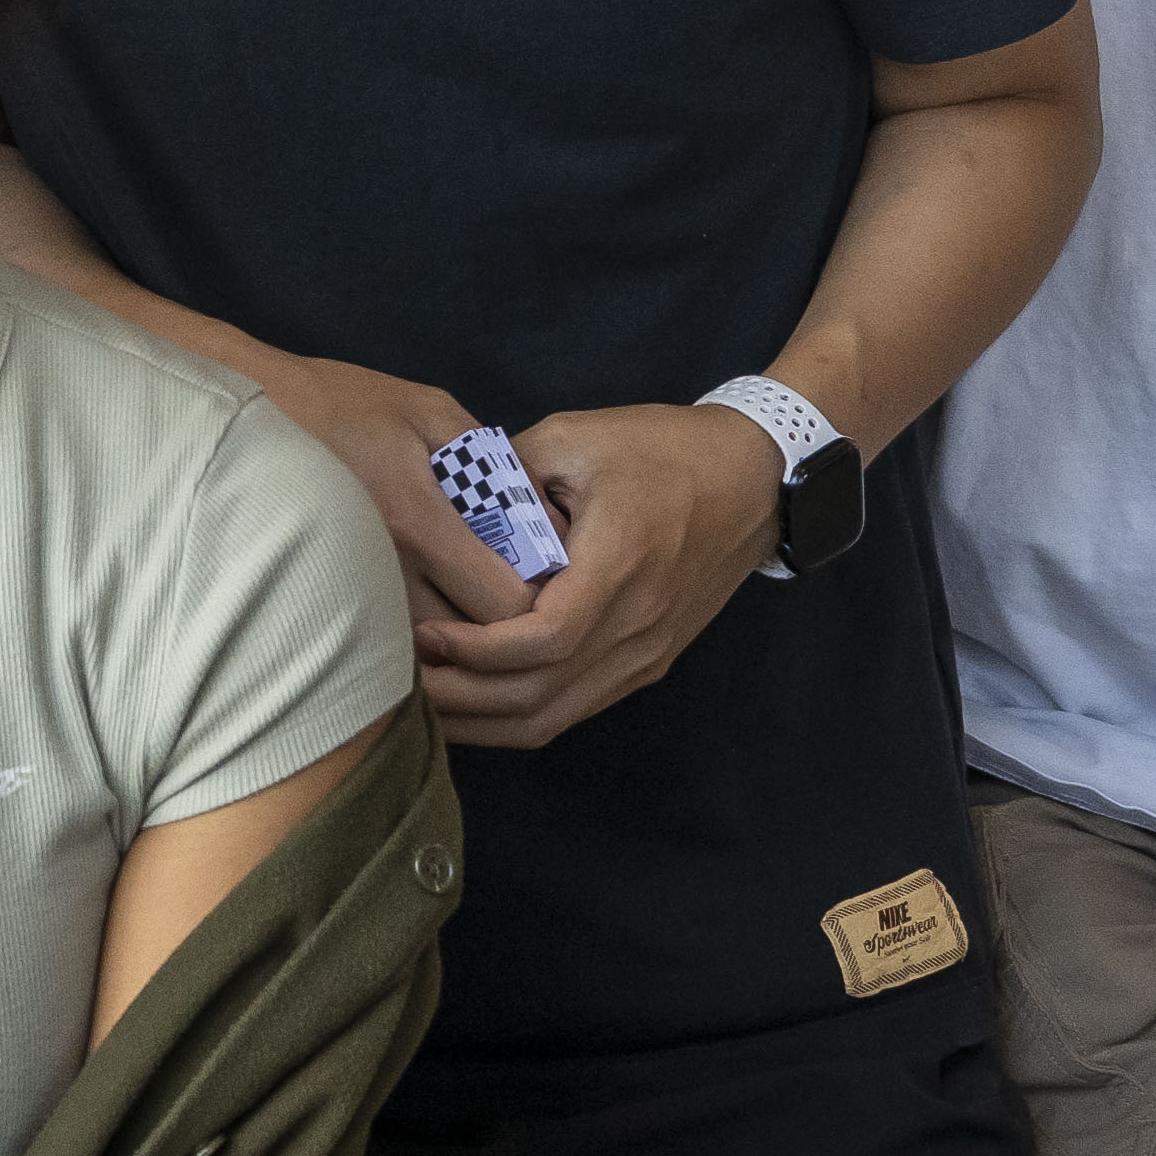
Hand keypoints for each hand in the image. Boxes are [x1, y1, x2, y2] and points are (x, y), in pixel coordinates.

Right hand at [254, 351, 531, 624]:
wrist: (254, 416)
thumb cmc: (345, 404)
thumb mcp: (432, 412)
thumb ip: (496, 466)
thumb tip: (547, 525)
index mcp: (418, 517)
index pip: (504, 601)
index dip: (535, 600)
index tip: (537, 575)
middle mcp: (386, 567)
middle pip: (471, 639)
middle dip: (499, 624)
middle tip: (504, 586)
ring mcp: (352, 590)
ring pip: (429, 649)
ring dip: (456, 632)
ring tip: (461, 591)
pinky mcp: (328, 599)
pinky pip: (388, 639)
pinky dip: (416, 630)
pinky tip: (420, 593)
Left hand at [412, 400, 792, 746]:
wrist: (754, 479)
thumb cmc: (664, 449)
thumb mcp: (578, 436)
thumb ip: (509, 473)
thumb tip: (445, 506)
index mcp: (622, 564)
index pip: (544, 640)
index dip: (478, 650)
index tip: (425, 633)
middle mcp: (638, 624)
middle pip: (541, 696)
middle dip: (463, 699)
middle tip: (400, 679)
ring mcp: (647, 653)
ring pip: (555, 717)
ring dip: (485, 720)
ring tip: (424, 699)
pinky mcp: (648, 663)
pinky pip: (576, 709)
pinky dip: (519, 715)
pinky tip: (472, 702)